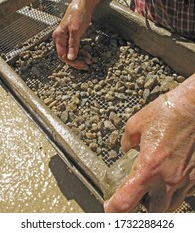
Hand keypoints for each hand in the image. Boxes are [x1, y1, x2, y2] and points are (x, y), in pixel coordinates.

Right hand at [52, 0, 92, 69]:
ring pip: (72, 53)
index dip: (72, 61)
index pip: (62, 55)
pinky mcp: (73, 36)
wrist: (83, 3)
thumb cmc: (78, 13)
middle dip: (77, 61)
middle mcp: (61, 38)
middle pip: (67, 55)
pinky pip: (76, 48)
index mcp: (59, 37)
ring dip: (81, 58)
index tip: (82, 64)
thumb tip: (71, 58)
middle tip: (87, 65)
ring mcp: (67, 38)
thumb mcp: (76, 30)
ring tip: (90, 60)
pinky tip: (88, 55)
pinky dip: (82, 52)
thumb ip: (73, 45)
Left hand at [104, 75, 194, 211]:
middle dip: (142, 208)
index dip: (115, 209)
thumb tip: (126, 148)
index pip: (127, 200)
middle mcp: (169, 178)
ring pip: (172, 204)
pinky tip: (173, 178)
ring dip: (161, 202)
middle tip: (137, 197)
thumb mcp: (136, 122)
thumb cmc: (168, 111)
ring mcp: (186, 179)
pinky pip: (187, 192)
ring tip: (154, 191)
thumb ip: (127, 140)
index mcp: (149, 166)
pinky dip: (177, 190)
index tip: (110, 208)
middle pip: (154, 211)